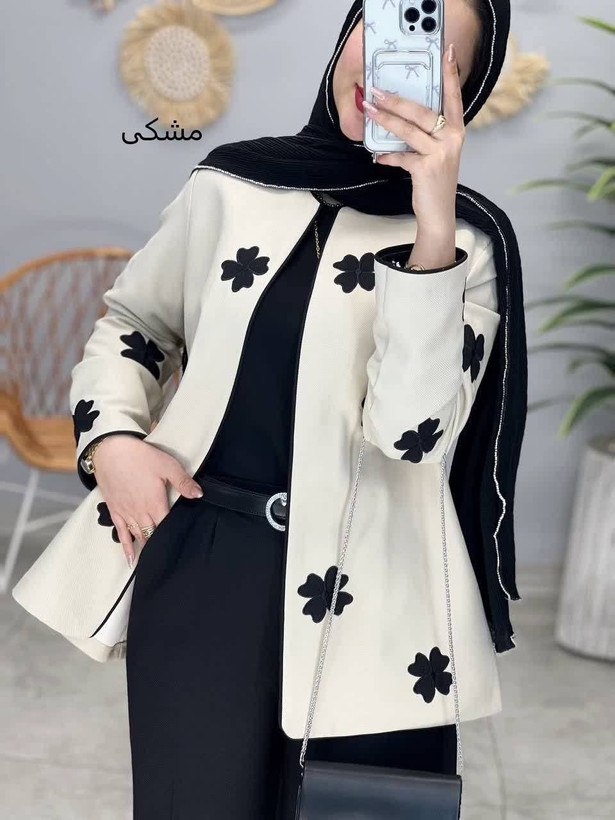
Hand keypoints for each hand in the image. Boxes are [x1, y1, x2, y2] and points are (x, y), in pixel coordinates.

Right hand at [92, 434, 202, 566]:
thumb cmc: (140, 456)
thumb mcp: (168, 466)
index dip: (174, 537)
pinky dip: (126, 547)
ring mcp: (126, 513)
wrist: (111, 450)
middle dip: (161, 546)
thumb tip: (199, 495)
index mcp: (156, 504)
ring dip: (147, 548)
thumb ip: (183, 483)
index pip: (168, 527)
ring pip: (139, 536)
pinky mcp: (115, 510)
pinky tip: (130, 559)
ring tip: (154, 562)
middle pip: (153, 535)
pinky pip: (121, 533)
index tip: (181, 546)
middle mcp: (141, 513)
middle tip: (169, 560)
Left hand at [362, 42, 463, 239]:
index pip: (454, 98)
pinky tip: (379, 157)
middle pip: (421, 111)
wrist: (438, 214)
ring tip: (369, 110)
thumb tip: (399, 119)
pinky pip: (401, 156)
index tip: (447, 53)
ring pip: (408, 130)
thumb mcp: (437, 154)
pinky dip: (388, 157)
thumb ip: (426, 136)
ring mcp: (440, 154)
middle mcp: (452, 139)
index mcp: (456, 131)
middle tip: (377, 91)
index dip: (450, 75)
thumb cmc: (434, 182)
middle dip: (396, 99)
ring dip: (385, 120)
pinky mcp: (427, 168)